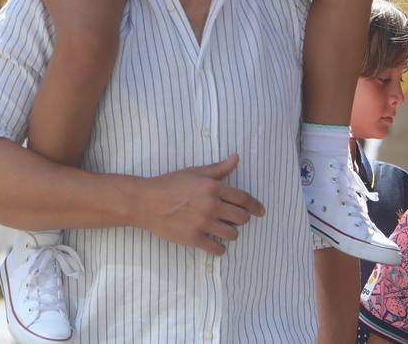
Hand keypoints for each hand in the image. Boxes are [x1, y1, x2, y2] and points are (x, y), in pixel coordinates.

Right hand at [133, 154, 264, 254]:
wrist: (146, 202)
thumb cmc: (169, 184)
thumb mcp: (194, 172)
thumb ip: (218, 169)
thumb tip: (236, 158)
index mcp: (213, 188)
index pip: (243, 198)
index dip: (255, 205)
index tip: (261, 211)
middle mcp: (211, 206)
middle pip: (241, 218)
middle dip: (242, 219)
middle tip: (236, 219)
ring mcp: (203, 223)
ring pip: (232, 234)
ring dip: (232, 233)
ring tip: (224, 230)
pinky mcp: (194, 238)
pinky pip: (217, 249)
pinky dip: (220, 249)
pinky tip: (217, 245)